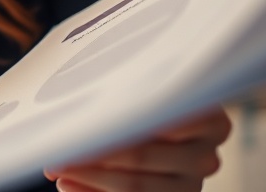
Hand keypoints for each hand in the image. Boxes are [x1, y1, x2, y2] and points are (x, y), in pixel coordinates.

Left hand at [44, 108, 231, 191]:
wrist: (161, 123)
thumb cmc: (146, 94)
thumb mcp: (145, 84)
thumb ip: (129, 91)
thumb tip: (86, 108)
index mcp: (210, 119)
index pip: (159, 121)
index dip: (117, 123)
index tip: (82, 122)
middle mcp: (206, 156)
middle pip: (142, 157)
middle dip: (91, 153)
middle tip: (55, 148)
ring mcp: (191, 185)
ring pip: (133, 186)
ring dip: (87, 176)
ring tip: (55, 166)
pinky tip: (67, 183)